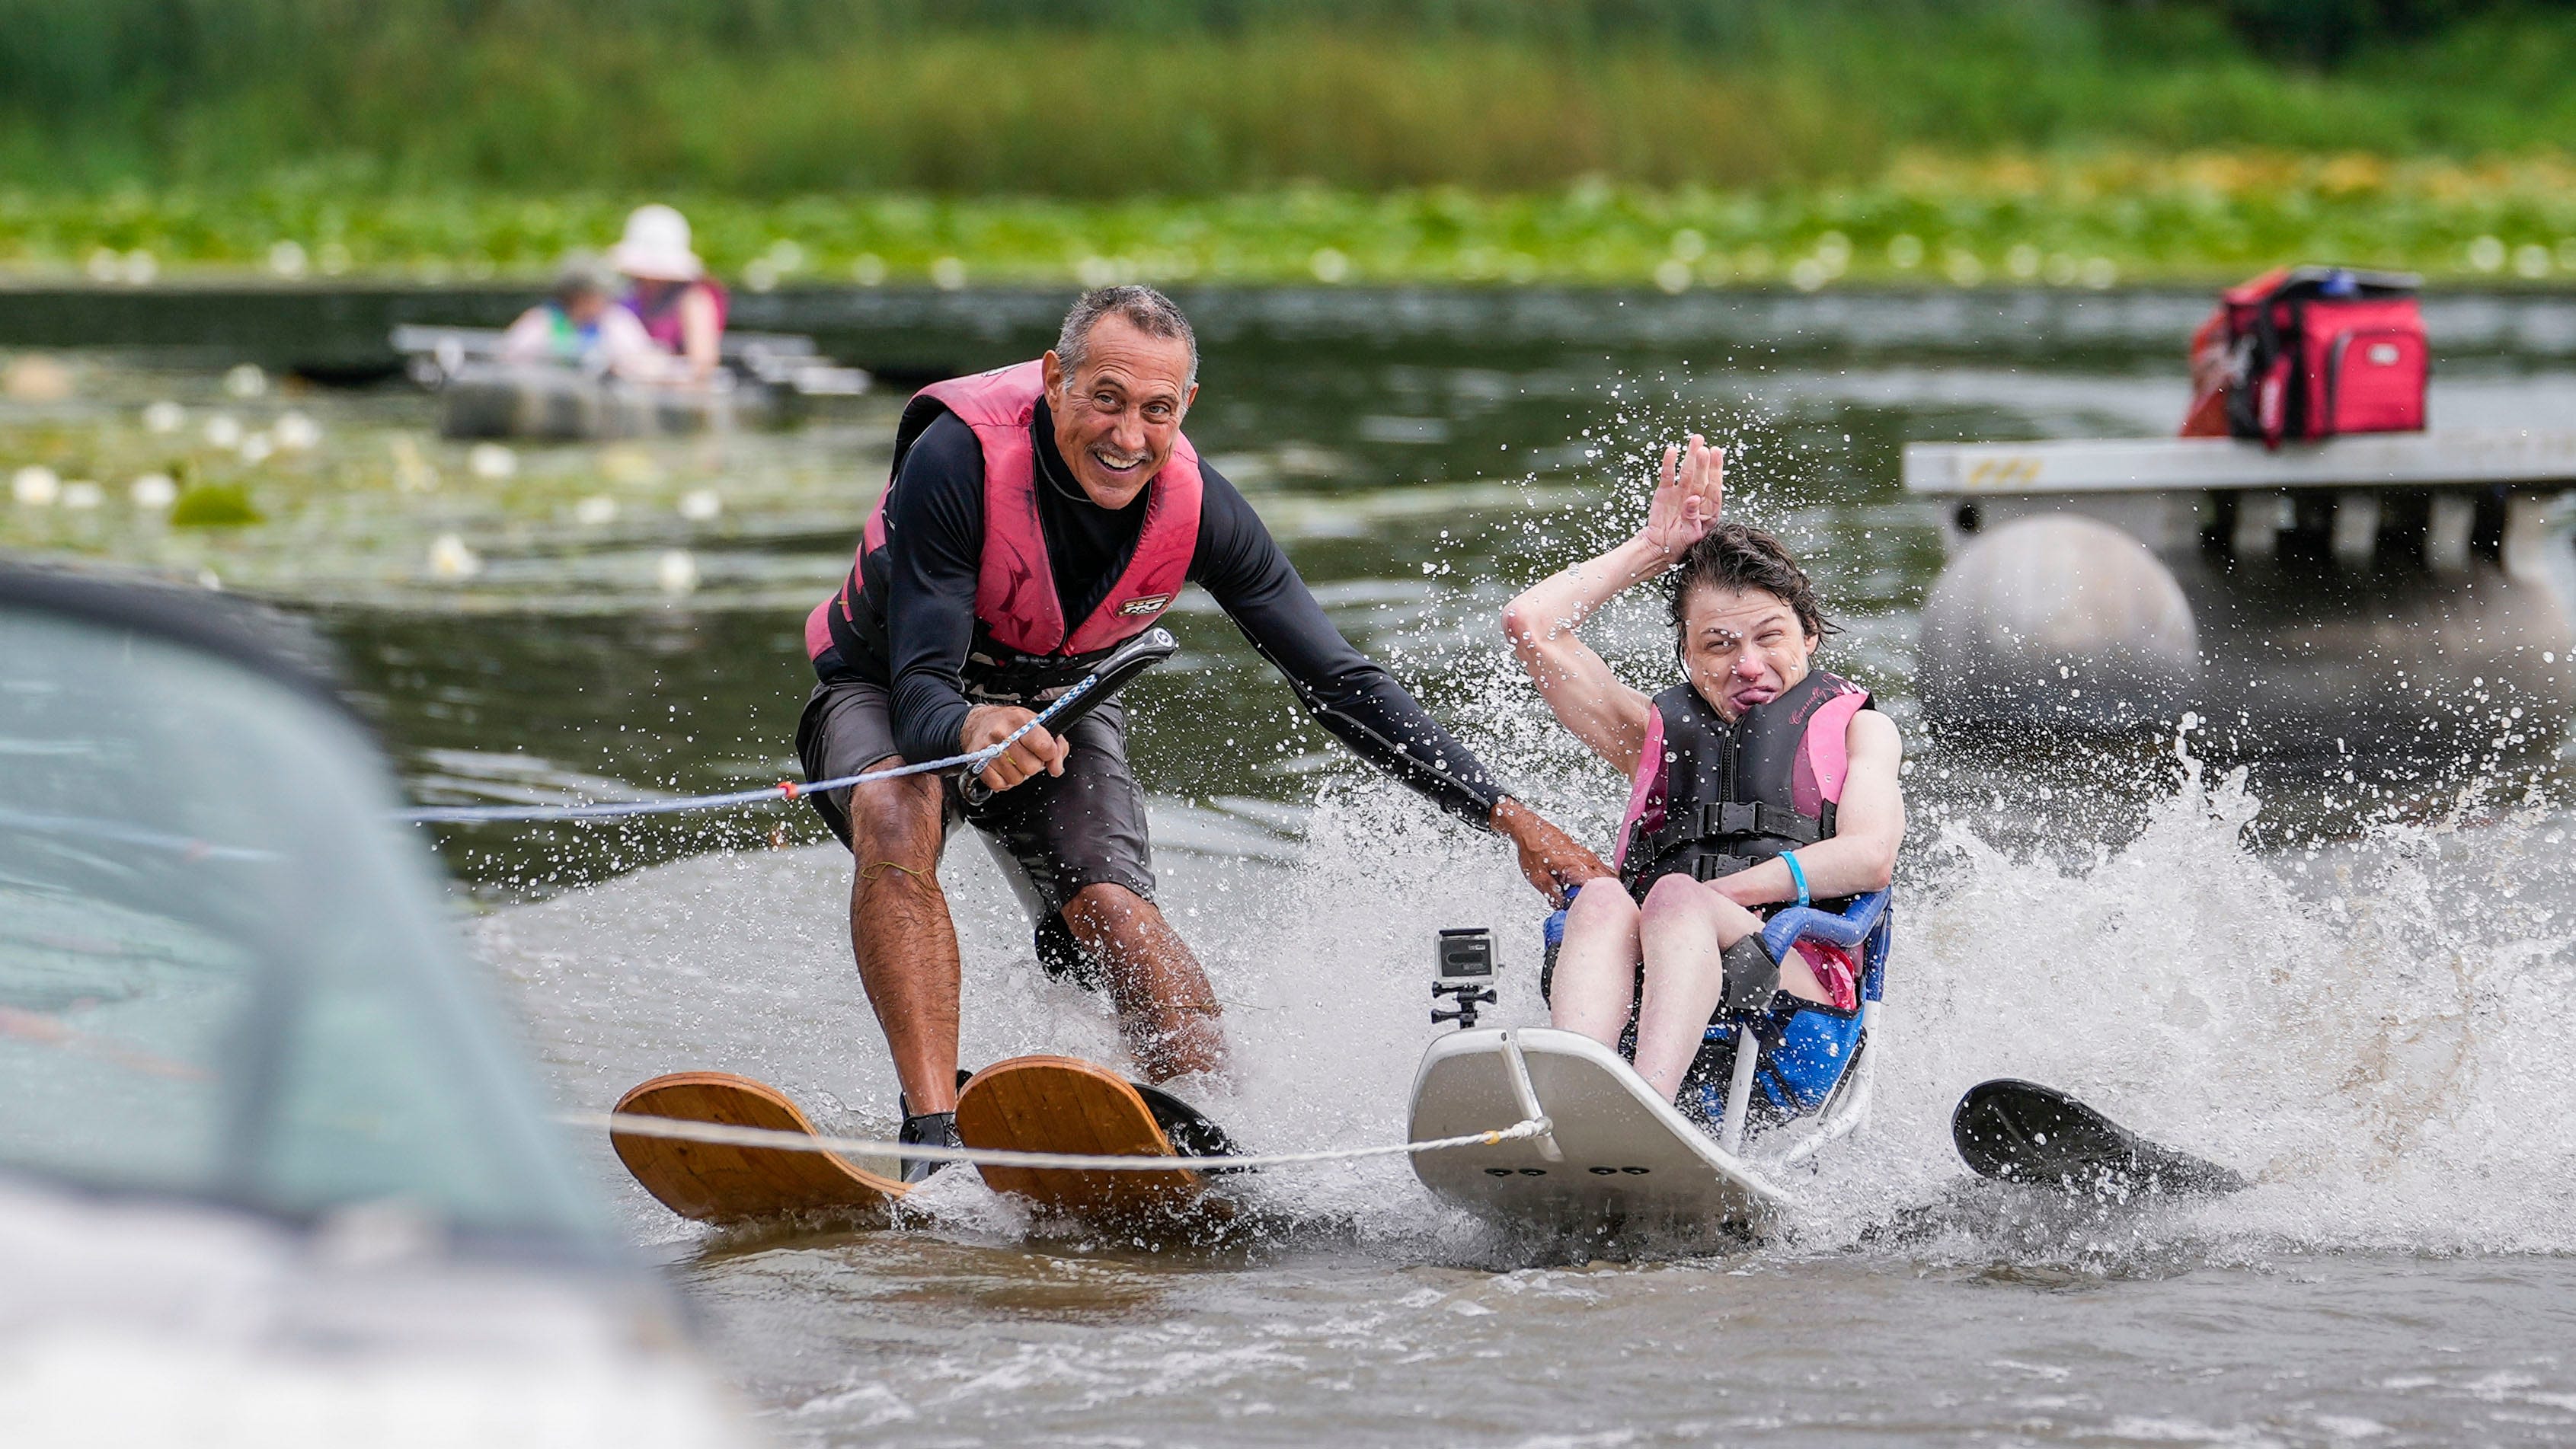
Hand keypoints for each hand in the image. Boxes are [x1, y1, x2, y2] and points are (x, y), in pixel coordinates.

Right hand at [961, 705, 1066, 792]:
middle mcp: (1002, 734)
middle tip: (1026, 756)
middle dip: (1033, 765)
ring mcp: (988, 750)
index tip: (1044, 751)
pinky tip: (1003, 768)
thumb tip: (1056, 768)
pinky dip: (1004, 781)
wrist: (978, 723)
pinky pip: (1000, 784)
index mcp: (1020, 720)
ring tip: (1013, 760)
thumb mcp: (1037, 724)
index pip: (1045, 746)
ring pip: (1016, 779)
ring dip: (1018, 773)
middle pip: (1031, 767)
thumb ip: (1056, 745)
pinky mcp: (977, 764)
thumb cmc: (1010, 723)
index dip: (1049, 754)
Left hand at [1491, 797, 1613, 906]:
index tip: (1581, 907)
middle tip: (1586, 903)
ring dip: (1597, 887)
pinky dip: (1594, 880)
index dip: (1593, 902)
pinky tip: (1579, 885)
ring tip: (1581, 894)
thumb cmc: (1532, 848)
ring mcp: (1587, 855)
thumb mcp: (1538, 879)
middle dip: (1601, 895)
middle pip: (1609, 882)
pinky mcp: (1584, 854)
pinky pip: (1599, 869)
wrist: (1528, 829)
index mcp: (1577, 866)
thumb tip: (1562, 907)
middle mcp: (1587, 859)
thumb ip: (1553, 895)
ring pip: (1607, 875)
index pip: (1599, 889)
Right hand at [1641, 433, 1723, 566]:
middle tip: (1706, 448)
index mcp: (1708, 510)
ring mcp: (1681, 492)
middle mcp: (1696, 497)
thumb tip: (1693, 499)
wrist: (1658, 546)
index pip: (1714, 491)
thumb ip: (1692, 517)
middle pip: (1702, 477)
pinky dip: (1669, 463)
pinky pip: (1668, 475)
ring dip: (1692, 455)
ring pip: (1688, 471)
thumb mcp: (1689, 535)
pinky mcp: (1665, 491)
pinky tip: (1672, 450)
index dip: (1716, 476)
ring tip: (1696, 439)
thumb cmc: (1678, 543)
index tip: (1716, 464)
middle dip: (1705, 463)